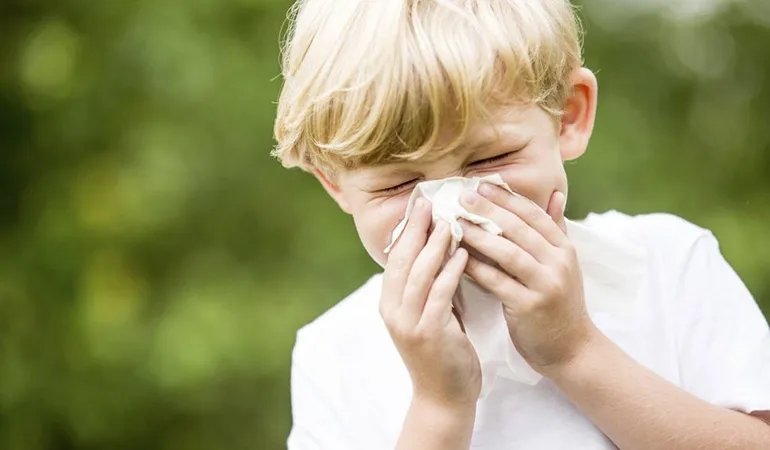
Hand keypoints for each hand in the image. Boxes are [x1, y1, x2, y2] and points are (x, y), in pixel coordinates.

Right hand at [381, 198, 481, 408]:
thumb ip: (430, 285)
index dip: (407, 228)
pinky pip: (438, 295)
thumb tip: (441, 248)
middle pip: (401, 259)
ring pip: (418, 274)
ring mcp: (407, 323)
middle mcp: (393, 309)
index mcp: (390, 302)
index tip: (420, 202)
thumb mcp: (430, 313)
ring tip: (450, 221)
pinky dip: (449, 272)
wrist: (444, 398)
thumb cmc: (443, 352)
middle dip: (416, 227)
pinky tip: (463, 254)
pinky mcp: (428, 334)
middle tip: (430, 200)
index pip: (395, 256)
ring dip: (434, 245)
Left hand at [458, 185, 597, 373]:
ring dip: (479, 236)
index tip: (481, 184)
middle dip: (489, 210)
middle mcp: (558, 262)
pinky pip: (498, 282)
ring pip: (508, 253)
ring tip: (455, 223)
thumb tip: (555, 194)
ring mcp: (546, 285)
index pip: (534, 214)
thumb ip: (556, 229)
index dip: (507, 197)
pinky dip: (477, 268)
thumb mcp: (564, 264)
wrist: (571, 348)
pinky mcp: (529, 306)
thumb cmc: (560, 303)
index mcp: (564, 248)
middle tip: (463, 196)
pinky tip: (458, 258)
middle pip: (520, 229)